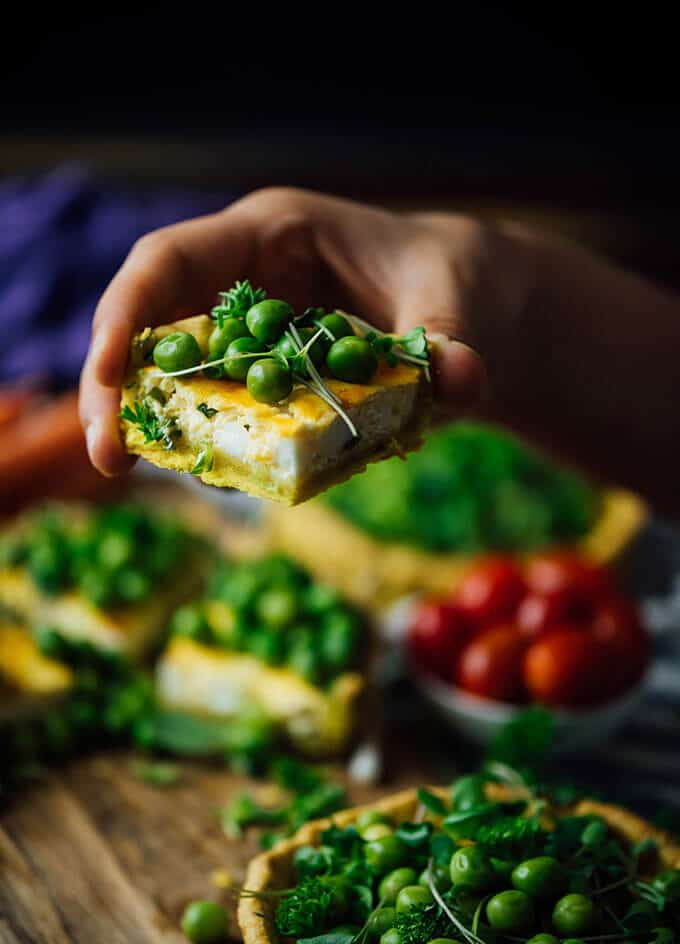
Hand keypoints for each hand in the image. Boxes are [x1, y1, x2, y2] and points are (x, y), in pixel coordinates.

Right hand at [80, 188, 527, 475]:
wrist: (480, 314)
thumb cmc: (459, 283)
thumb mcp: (459, 306)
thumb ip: (451, 344)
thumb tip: (460, 379)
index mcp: (275, 234)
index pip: (172, 260)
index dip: (126, 313)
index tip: (103, 376)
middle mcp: (248, 280)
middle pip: (155, 321)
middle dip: (119, 383)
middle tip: (107, 457)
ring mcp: (255, 333)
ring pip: (179, 370)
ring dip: (154, 420)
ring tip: (133, 470)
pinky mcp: (271, 378)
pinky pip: (224, 407)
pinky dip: (210, 440)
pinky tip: (209, 475)